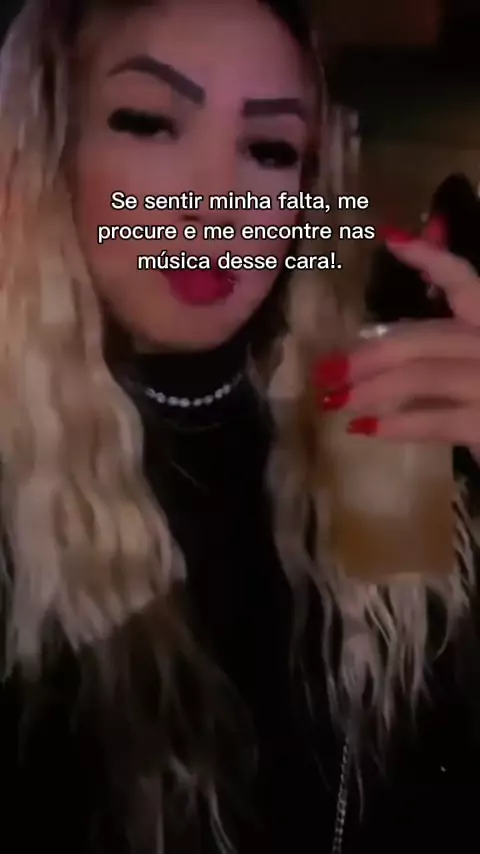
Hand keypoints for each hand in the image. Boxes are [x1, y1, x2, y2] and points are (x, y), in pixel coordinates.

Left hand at [314, 234, 479, 460]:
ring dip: (371, 389)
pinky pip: (433, 420)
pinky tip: (364, 430)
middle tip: (328, 370)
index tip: (387, 238)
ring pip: (421, 377)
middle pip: (424, 337)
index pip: (464, 279)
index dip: (428, 257)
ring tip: (336, 401)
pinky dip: (395, 425)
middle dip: (371, 353)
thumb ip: (460, 332)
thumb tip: (397, 339)